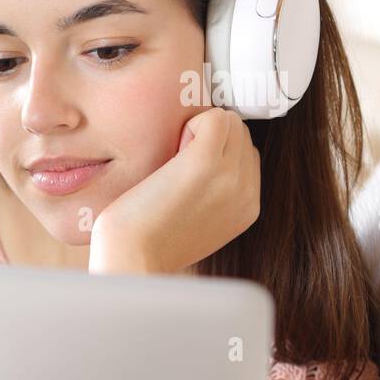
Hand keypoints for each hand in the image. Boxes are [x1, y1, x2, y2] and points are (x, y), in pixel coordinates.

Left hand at [88, 107, 260, 274]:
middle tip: (174, 165)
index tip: (183, 169)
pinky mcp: (205, 163)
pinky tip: (170, 153)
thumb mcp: (193, 224)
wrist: (132, 262)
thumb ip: (211, 198)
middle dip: (207, 137)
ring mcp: (230, 176)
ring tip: (171, 162)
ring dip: (198, 129)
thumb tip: (202, 173)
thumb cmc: (145, 244)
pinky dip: (190, 124)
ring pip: (229, 121)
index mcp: (247, 207)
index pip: (246, 154)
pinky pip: (213, 117)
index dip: (215, 151)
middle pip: (239, 133)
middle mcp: (246, 192)